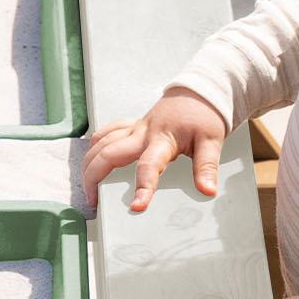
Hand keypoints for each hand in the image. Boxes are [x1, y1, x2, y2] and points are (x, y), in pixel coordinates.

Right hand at [81, 87, 226, 211]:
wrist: (199, 93)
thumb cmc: (203, 115)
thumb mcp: (211, 141)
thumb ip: (206, 167)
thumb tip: (207, 189)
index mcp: (163, 139)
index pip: (148, 165)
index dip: (142, 187)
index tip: (137, 206)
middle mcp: (143, 133)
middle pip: (109, 153)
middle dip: (94, 177)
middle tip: (94, 201)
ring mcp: (134, 129)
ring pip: (100, 143)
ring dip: (88, 164)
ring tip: (87, 187)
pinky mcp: (132, 126)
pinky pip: (105, 133)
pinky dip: (93, 147)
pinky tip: (90, 161)